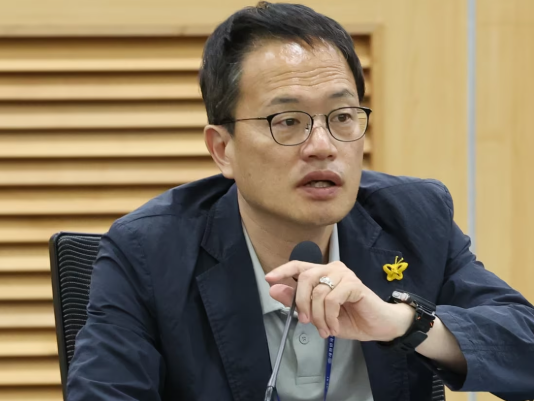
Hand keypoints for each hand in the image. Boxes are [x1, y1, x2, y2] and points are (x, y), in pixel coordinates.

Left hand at [265, 261, 414, 340]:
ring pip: (318, 292)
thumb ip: (296, 300)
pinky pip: (332, 299)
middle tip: (306, 322)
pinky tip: (334, 326)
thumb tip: (274, 289)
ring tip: (325, 329)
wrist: (378, 326)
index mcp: (322, 272)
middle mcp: (332, 268)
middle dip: (301, 303)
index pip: (298, 265)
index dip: (282, 271)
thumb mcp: (317, 313)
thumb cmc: (348, 318)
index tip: (268, 279)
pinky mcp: (354, 284)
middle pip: (305, 278)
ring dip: (318, 316)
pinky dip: (330, 317)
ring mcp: (344, 274)